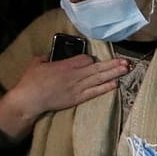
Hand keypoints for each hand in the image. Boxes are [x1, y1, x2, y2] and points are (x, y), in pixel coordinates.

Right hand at [0, 55, 127, 134]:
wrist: (30, 100)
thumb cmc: (31, 81)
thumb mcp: (36, 63)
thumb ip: (46, 57)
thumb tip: (50, 55)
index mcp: (65, 65)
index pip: (85, 59)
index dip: (91, 59)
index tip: (93, 60)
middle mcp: (75, 75)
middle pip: (97, 68)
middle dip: (112, 64)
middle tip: (126, 61)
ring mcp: (78, 87)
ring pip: (99, 78)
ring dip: (114, 74)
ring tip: (126, 69)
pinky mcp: (78, 98)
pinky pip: (95, 92)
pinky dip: (106, 88)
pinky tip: (116, 84)